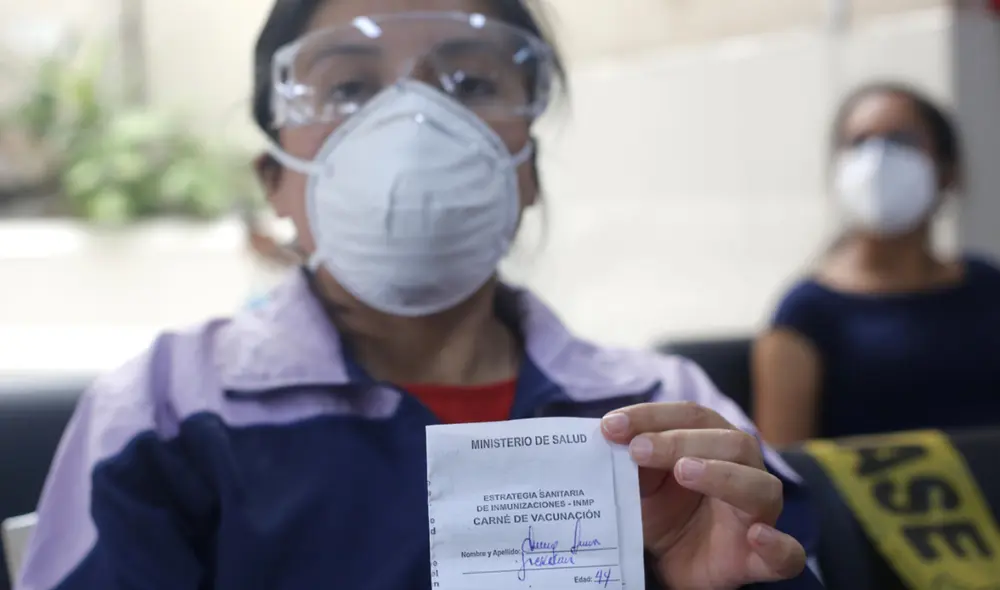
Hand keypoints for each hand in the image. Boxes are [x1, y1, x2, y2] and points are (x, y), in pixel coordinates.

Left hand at [601, 402, 805, 589]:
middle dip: (680, 440)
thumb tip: (609, 432)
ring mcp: (757, 515)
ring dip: (722, 475)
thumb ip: (631, 459)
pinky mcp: (761, 559)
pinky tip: (756, 536)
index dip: (652, 416)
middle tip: (637, 450)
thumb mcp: (638, 483)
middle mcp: (744, 471)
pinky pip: (787, 553)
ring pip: (760, 487)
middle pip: (730, 442)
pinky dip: (777, 545)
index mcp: (714, 443)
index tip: (611, 425)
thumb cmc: (660, 511)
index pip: (692, 414)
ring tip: (684, 472)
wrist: (670, 565)